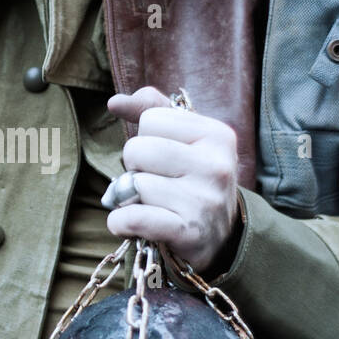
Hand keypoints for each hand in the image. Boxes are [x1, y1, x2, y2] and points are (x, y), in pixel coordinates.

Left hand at [105, 86, 239, 272]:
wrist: (223, 237)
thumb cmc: (195, 180)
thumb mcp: (186, 140)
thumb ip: (153, 110)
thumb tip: (115, 102)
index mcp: (216, 134)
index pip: (151, 119)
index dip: (146, 138)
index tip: (163, 157)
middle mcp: (215, 165)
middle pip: (137, 150)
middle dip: (134, 166)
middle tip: (153, 181)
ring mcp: (203, 200)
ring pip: (135, 185)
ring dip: (130, 197)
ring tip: (151, 203)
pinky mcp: (188, 232)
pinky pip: (133, 218)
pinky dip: (120, 222)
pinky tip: (130, 223)